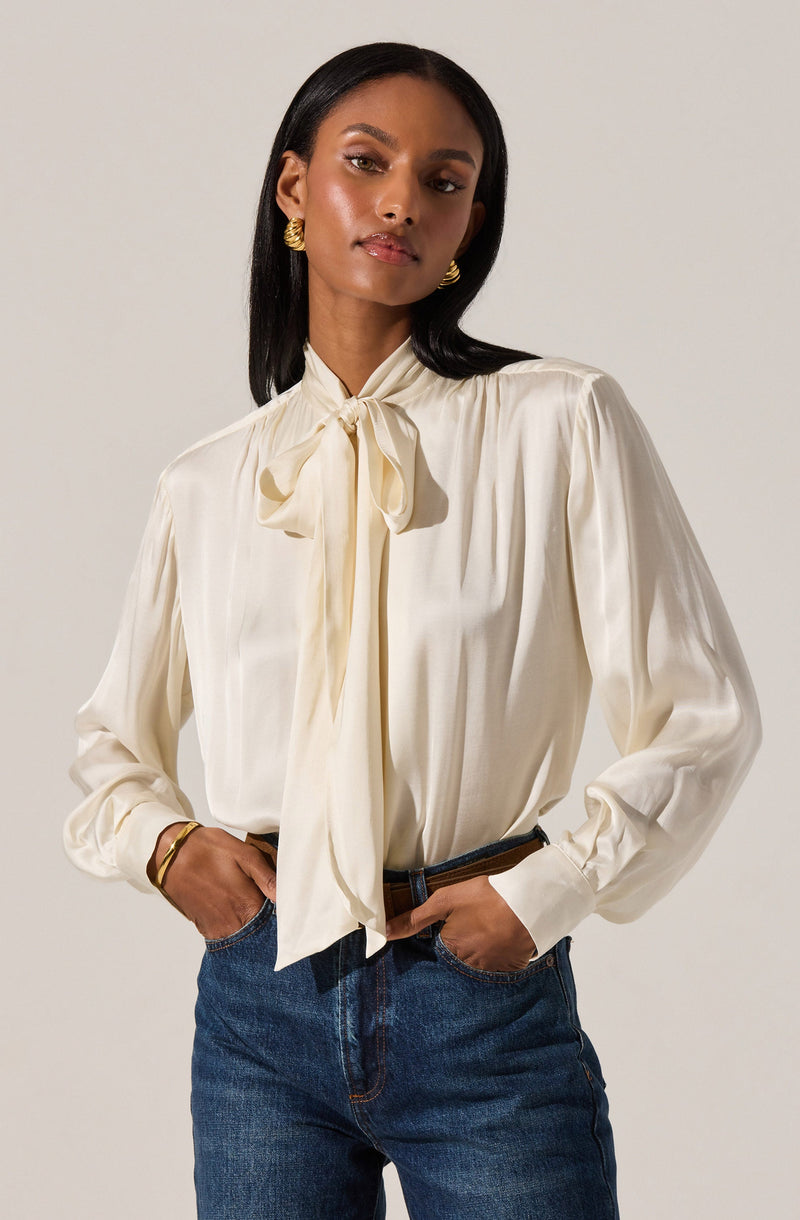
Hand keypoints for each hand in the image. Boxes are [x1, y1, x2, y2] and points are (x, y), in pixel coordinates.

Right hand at [147, 824, 276, 939]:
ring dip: (250, 925)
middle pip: (260, 933)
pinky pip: (227, 934)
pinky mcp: (205, 929)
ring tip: (247, 903)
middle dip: (268, 922)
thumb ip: (266, 877)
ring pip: (244, 936)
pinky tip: (232, 906)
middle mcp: (234, 924)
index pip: (276, 922)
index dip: (283, 915)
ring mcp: (218, 930)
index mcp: (248, 906)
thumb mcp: (244, 854)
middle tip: (265, 902)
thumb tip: (284, 897)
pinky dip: (234, 925)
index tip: (285, 906)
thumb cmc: (209, 850)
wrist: (172, 855)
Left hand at [383, 874, 536, 971]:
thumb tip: (383, 932)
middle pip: (461, 956)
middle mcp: (469, 966)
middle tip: (479, 921)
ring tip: (493, 927)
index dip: (449, 931)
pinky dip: (501, 954)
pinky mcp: (512, 968)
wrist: (529, 901)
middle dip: (466, 941)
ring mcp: (492, 970)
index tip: (460, 921)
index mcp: (451, 949)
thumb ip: (415, 919)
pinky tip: (506, 937)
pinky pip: (501, 966)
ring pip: (480, 961)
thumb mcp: (446, 900)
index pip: (441, 947)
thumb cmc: (486, 897)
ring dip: (483, 948)